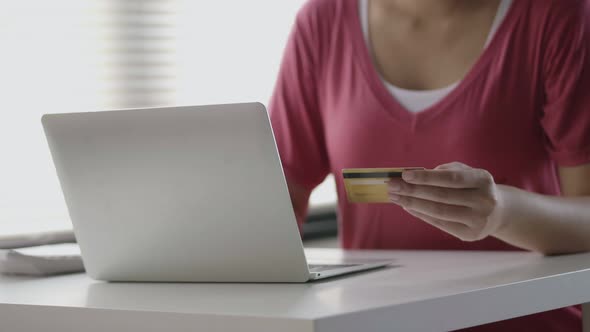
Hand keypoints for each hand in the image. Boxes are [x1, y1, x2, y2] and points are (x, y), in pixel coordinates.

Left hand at [388, 162, 505, 240]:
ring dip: (412, 203)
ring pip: (438, 211)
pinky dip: (420, 214)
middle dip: (413, 190)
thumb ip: (444, 171)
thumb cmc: (473, 187)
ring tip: (395, 196)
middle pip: (441, 196)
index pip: (451, 178)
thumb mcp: (466, 173)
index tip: (405, 174)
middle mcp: (484, 201)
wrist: (498, 212)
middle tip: (392, 185)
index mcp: (483, 180)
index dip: (426, 177)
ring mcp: (478, 220)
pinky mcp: (469, 235)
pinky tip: (407, 206)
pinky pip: (439, 223)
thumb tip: (414, 176)